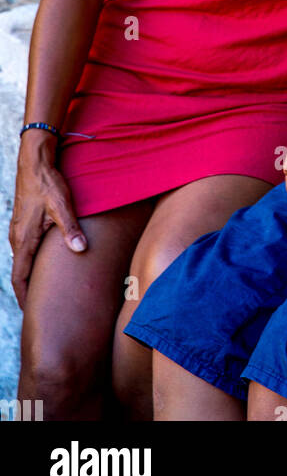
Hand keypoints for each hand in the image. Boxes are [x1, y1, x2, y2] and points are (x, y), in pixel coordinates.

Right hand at [9, 135, 87, 307]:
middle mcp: (17, 238)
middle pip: (19, 273)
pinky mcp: (22, 223)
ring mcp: (18, 230)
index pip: (19, 278)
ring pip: (22, 261)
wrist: (35, 162)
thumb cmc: (47, 183)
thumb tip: (80, 249)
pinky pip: (24, 249)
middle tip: (39, 307)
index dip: (24, 297)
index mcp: (24, 240)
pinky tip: (43, 262)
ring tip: (42, 289)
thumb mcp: (61, 205)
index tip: (31, 313)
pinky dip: (30, 262)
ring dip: (29, 276)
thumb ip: (70, 228)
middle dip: (28, 291)